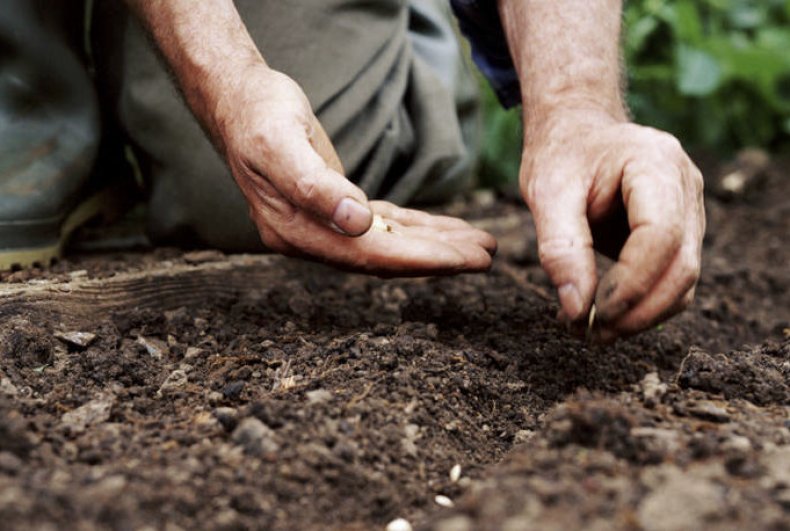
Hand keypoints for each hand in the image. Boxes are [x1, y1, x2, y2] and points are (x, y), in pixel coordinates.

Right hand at [215, 66, 495, 275]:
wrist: (239, 103)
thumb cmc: (259, 119)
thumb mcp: (282, 146)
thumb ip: (317, 188)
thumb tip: (358, 223)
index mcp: (299, 233)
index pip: (372, 256)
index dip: (422, 260)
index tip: (465, 261)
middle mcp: (313, 239)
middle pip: (387, 257)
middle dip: (439, 258)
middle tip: (487, 256)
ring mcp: (324, 226)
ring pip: (391, 243)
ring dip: (435, 244)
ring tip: (479, 244)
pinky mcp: (336, 209)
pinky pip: (384, 225)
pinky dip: (416, 227)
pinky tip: (444, 229)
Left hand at [521, 111, 704, 340]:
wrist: (578, 132)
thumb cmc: (561, 154)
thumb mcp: (546, 192)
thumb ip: (560, 248)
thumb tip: (576, 309)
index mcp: (657, 164)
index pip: (661, 235)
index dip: (629, 283)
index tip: (588, 314)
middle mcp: (686, 187)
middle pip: (682, 266)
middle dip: (637, 311)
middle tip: (588, 336)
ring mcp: (690, 211)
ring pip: (683, 282)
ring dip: (641, 317)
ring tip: (589, 332)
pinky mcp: (681, 233)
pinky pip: (672, 280)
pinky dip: (642, 306)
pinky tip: (602, 315)